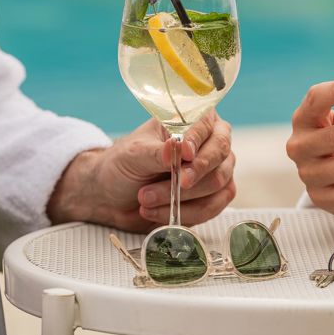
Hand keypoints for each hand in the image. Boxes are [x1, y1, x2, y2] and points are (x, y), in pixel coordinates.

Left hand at [47, 110, 235, 232]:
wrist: (113, 195)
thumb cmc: (124, 165)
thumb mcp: (134, 154)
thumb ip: (158, 152)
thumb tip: (177, 148)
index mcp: (192, 120)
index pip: (206, 125)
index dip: (198, 140)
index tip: (185, 155)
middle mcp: (210, 142)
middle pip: (220, 155)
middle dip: (194, 174)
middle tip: (175, 183)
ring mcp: (216, 170)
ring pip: (217, 183)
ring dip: (182, 197)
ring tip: (146, 199)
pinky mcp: (213, 197)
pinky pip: (213, 207)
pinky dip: (186, 214)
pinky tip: (157, 212)